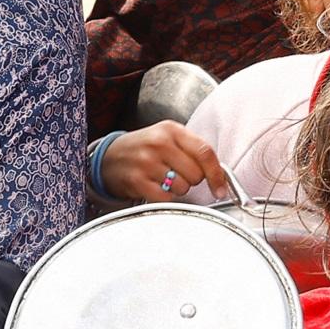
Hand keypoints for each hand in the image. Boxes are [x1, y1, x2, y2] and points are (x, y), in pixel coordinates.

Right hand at [100, 121, 228, 201]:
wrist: (109, 157)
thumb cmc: (144, 149)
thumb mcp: (167, 138)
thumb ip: (193, 151)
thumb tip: (220, 177)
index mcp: (171, 130)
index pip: (205, 153)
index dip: (217, 175)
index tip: (220, 188)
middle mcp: (159, 143)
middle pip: (196, 175)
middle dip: (191, 181)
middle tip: (177, 174)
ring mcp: (146, 162)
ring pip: (182, 188)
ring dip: (177, 190)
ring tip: (162, 179)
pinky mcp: (137, 180)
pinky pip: (166, 198)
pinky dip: (164, 197)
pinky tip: (154, 186)